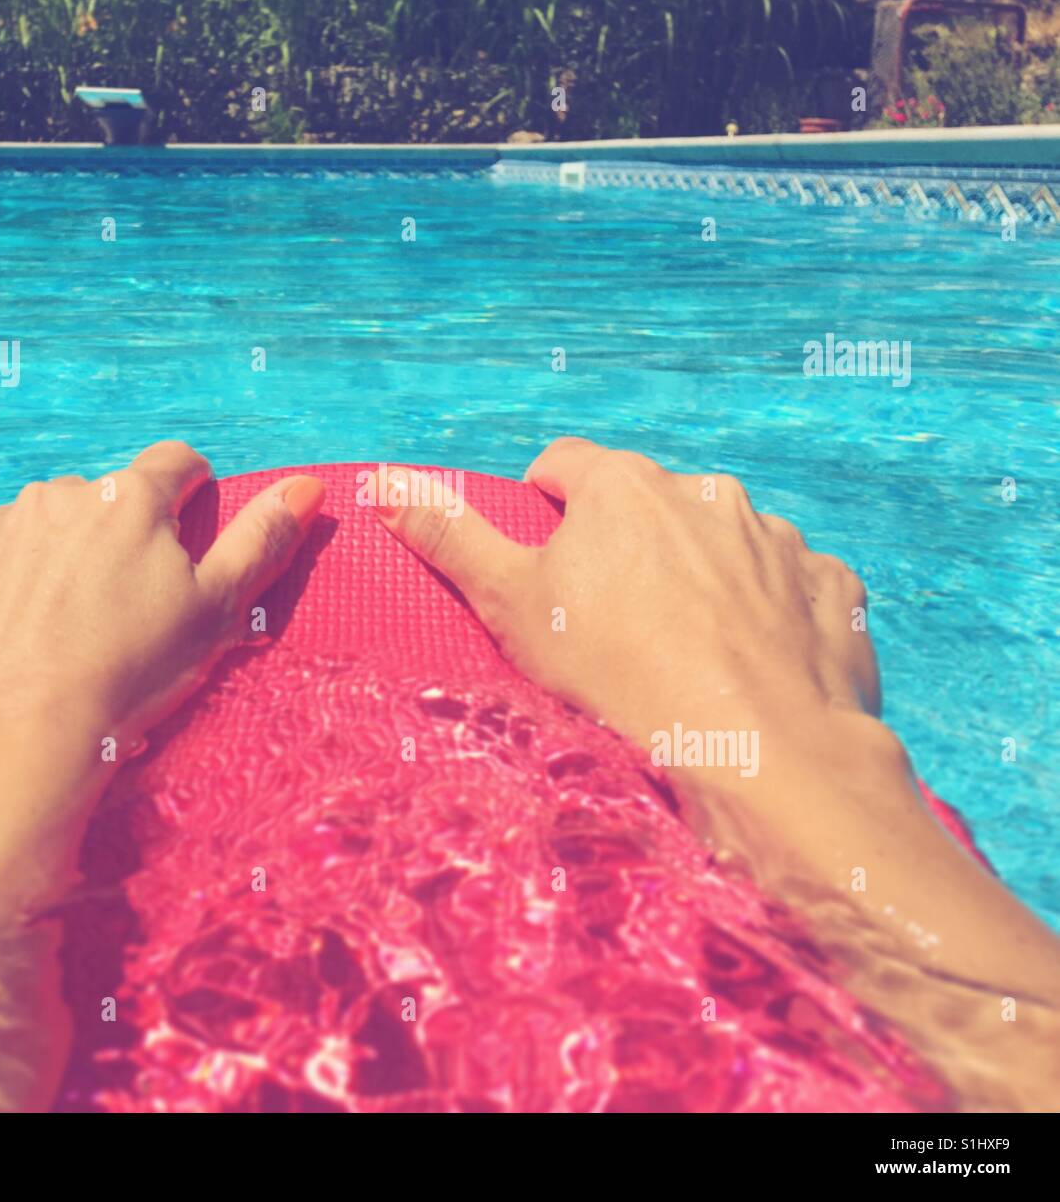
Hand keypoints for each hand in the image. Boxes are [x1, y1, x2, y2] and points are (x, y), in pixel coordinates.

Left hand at [0, 442, 324, 920]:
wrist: (3, 741)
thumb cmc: (125, 677)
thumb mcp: (215, 613)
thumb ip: (262, 541)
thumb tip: (307, 486)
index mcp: (131, 500)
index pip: (176, 464)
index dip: (190, 495)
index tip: (185, 536)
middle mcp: (58, 496)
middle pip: (103, 501)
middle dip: (115, 538)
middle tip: (120, 610)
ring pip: (37, 529)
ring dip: (53, 561)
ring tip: (58, 633)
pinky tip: (3, 640)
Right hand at [371, 437, 886, 797]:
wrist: (756, 750)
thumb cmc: (617, 673)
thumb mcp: (511, 605)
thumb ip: (451, 537)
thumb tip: (387, 480)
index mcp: (625, 486)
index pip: (565, 465)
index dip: (544, 503)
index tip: (544, 551)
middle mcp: (707, 493)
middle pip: (647, 503)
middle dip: (626, 544)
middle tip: (611, 617)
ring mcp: (777, 538)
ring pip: (721, 541)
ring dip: (700, 573)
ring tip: (684, 647)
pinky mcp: (829, 586)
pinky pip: (788, 583)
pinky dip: (766, 608)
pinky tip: (749, 660)